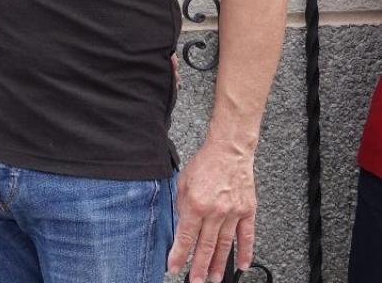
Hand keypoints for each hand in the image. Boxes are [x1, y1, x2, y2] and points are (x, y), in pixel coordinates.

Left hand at [168, 139, 256, 281]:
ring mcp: (233, 213)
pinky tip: (242, 265)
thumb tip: (182, 227)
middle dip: (199, 267)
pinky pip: (247, 236)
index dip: (179, 254)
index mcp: (196, 205)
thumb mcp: (183, 184)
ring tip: (214, 278)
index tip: (174, 267)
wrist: (229, 151)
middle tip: (195, 281)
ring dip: (219, 264)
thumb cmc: (204, 164)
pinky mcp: (248, 211)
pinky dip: (245, 252)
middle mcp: (215, 212)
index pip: (186, 237)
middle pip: (206, 246)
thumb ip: (182, 207)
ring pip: (225, 245)